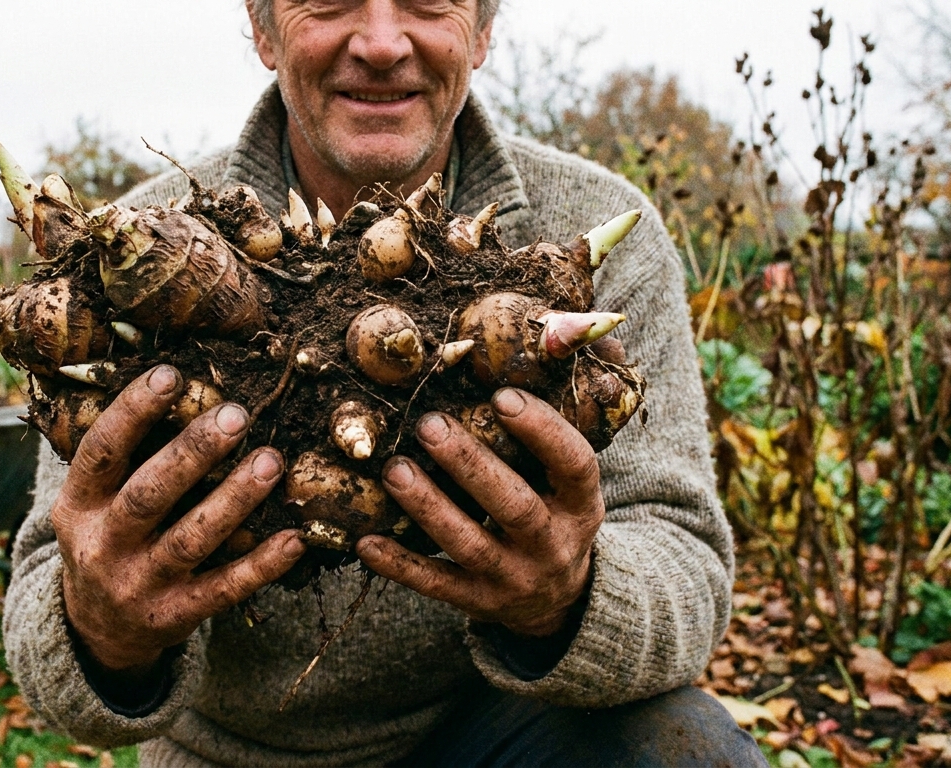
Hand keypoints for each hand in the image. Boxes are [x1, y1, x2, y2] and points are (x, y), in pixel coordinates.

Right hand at [52, 365, 306, 672]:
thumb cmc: (108, 537)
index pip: (101, 452)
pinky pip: (223, 590)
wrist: (97, 629)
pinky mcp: (174, 617)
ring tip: (272, 461)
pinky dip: (261, 566)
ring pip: (190, 540)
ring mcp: (139, 586)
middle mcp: (103, 546)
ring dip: (234, 500)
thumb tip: (178, 379)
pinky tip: (293, 538)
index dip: (132, 412)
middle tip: (236, 415)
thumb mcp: (91, 501)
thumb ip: (125, 456)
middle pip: (148, 495)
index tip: (171, 375)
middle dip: (193, 453)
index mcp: (77, 506)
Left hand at [356, 387, 602, 636]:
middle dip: (470, 465)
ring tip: (394, 469)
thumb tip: (584, 337)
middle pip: (514, 506)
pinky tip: (366, 541)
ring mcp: (515, 580)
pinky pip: (436, 586)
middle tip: (429, 424)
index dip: (542, 431)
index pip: (574, 465)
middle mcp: (553, 546)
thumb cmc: (556, 512)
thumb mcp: (575, 481)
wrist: (559, 599)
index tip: (502, 395)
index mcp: (582, 506)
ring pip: (469, 545)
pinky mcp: (478, 603)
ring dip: (429, 507)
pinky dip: (400, 565)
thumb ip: (566, 422)